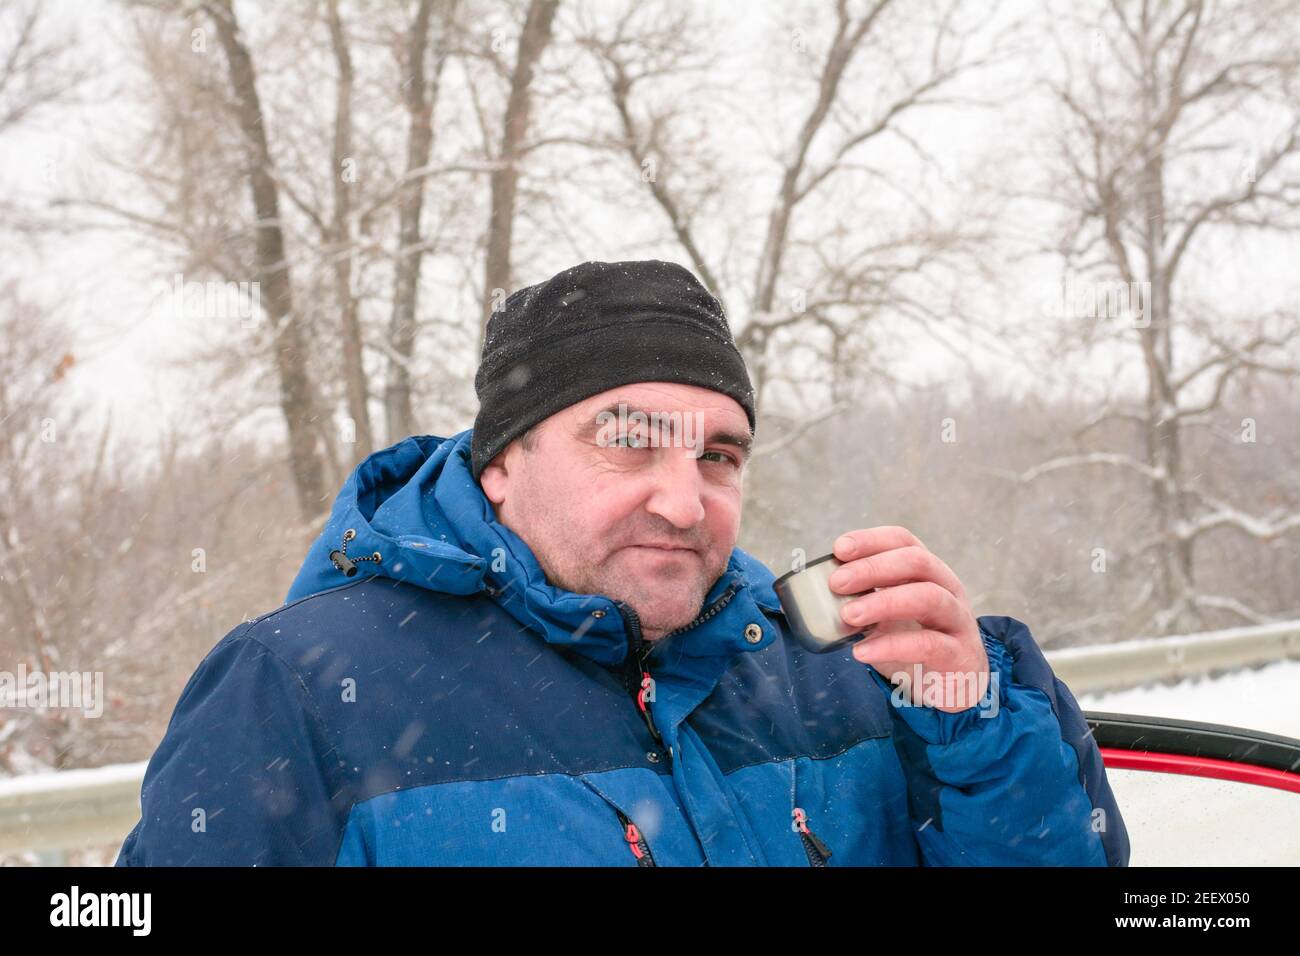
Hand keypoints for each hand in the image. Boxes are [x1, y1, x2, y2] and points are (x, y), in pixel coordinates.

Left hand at [828, 527, 987, 713]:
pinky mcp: (959, 654)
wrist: (951, 689)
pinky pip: (929, 644)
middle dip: (872, 567)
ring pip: (928, 596)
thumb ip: (862, 602)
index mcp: (928, 573)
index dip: (871, 540)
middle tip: (836, 582)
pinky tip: (862, 652)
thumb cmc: (914, 645)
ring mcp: (958, 620)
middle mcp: (948, 589)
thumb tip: (815, 594)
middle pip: (916, 561)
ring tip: (848, 616)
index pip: (904, 541)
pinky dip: (892, 645)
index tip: (839, 548)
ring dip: (883, 602)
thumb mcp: (886, 618)